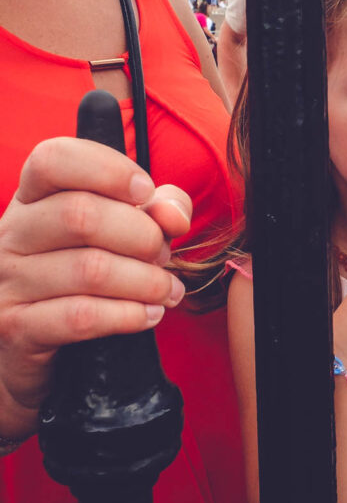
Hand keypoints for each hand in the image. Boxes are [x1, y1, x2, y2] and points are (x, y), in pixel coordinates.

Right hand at [0, 138, 190, 436]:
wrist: (37, 344)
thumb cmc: (86, 270)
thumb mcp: (123, 226)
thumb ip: (158, 206)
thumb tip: (174, 215)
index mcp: (33, 196)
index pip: (55, 158)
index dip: (108, 169)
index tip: (145, 191)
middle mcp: (12, 233)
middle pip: (81, 214)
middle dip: (141, 234)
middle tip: (163, 255)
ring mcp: (8, 281)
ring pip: (89, 269)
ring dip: (145, 280)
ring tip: (166, 290)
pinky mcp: (16, 327)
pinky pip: (81, 316)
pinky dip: (128, 315)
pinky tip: (149, 315)